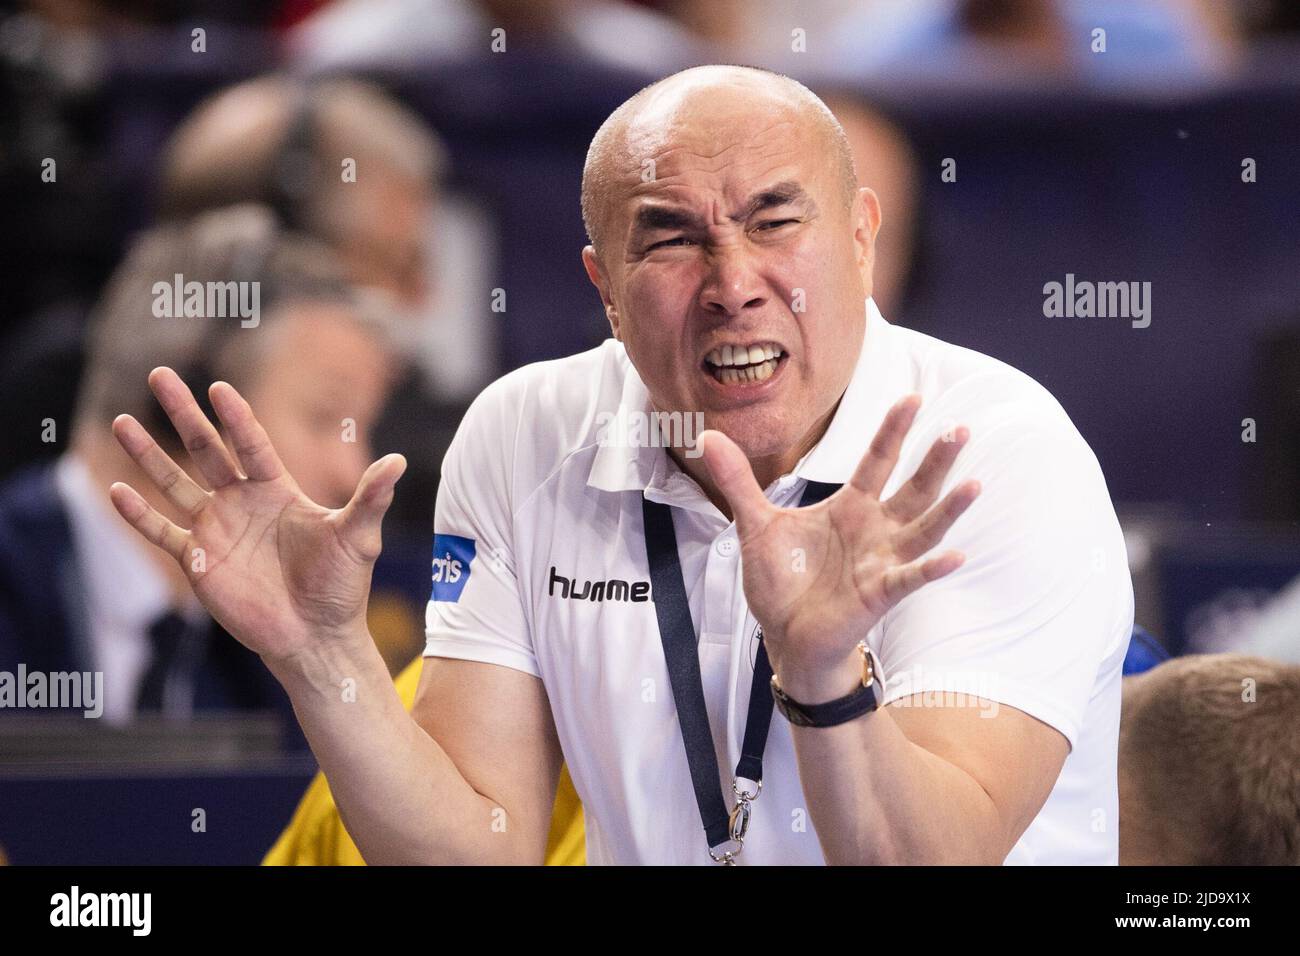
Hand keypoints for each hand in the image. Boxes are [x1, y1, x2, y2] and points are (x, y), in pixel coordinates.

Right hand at [108, 367, 405, 663]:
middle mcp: (242, 502)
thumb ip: (370, 497)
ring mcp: (217, 529)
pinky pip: (162, 533)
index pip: (251, 443)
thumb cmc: (340, 586)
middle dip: (183, 413)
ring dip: (149, 454)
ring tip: (121, 421)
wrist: (316, 636)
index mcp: (277, 490)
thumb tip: (398, 461)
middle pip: (206, 449)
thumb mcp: (359, 537)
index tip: (219, 387)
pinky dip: (138, 515)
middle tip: (160, 375)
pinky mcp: (199, 561)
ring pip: (175, 483)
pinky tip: (116, 490)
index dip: (236, 417)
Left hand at [701, 395, 979, 696]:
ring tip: (974, 484)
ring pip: (923, 529)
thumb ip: (738, 481)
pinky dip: (931, 568)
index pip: (877, 461)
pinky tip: (955, 555)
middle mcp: (875, 530)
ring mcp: (881, 562)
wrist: (784, 635)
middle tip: (961, 428)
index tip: (913, 397)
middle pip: (912, 488)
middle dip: (936, 460)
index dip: (894, 430)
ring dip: (948, 509)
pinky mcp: (879, 594)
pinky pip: (910, 579)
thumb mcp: (755, 525)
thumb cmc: (781, 582)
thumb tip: (707, 435)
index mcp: (849, 508)